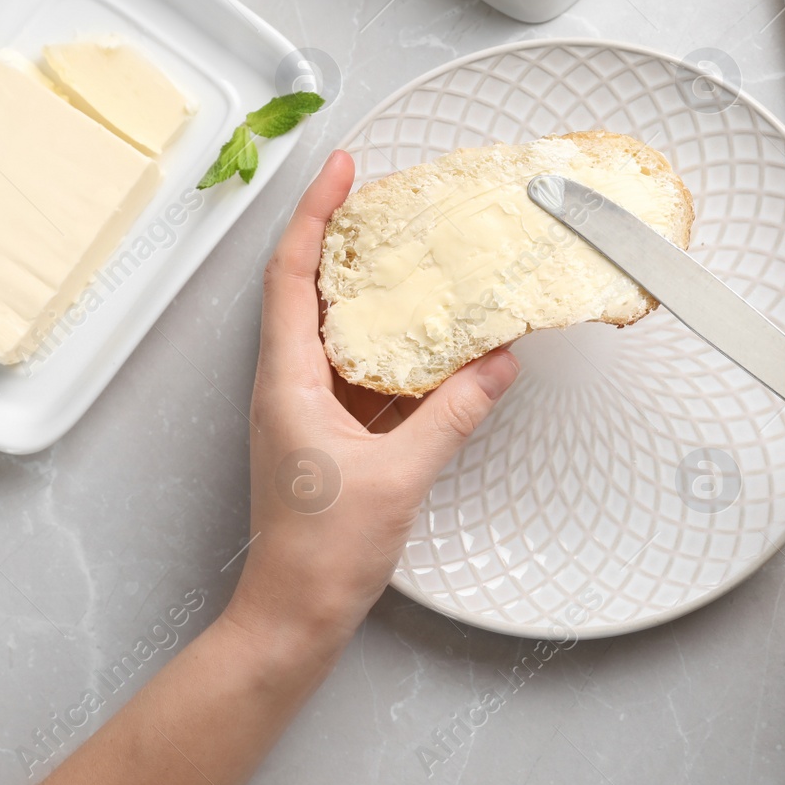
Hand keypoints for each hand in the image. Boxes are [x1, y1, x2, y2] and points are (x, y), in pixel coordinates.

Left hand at [228, 150, 520, 648]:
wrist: (294, 616)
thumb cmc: (322, 555)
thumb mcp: (399, 476)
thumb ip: (454, 413)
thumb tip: (497, 361)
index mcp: (287, 381)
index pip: (292, 274)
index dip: (314, 215)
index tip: (341, 168)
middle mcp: (287, 384)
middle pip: (308, 288)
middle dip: (343, 236)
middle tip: (386, 197)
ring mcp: (304, 408)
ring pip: (333, 328)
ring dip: (367, 289)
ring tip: (412, 254)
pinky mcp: (325, 432)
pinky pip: (356, 369)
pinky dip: (388, 344)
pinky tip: (427, 340)